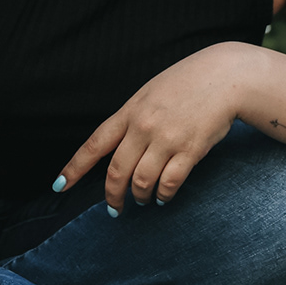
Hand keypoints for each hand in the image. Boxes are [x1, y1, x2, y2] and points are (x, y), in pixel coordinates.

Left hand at [57, 45, 250, 210]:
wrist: (225, 76)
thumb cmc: (188, 82)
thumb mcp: (150, 93)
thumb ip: (133, 118)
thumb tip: (119, 147)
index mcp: (129, 111)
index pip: (94, 145)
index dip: (74, 168)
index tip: (60, 185)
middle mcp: (143, 127)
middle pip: (116, 172)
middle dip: (111, 196)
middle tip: (113, 208)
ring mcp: (167, 139)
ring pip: (141, 181)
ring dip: (139, 197)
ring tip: (143, 200)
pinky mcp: (190, 150)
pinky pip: (169, 183)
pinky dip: (163, 196)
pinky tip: (163, 197)